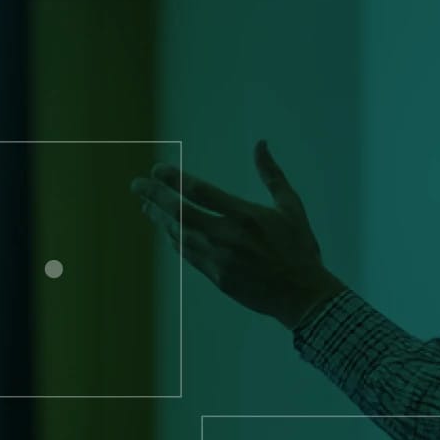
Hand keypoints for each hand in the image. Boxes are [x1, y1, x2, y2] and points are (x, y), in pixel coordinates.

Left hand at [131, 140, 345, 329]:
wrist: (303, 295)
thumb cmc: (300, 248)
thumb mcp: (291, 207)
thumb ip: (271, 175)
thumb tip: (260, 144)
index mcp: (246, 216)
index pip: (200, 191)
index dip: (174, 179)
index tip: (156, 169)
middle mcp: (227, 236)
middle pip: (179, 213)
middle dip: (154, 196)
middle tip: (136, 185)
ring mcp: (219, 259)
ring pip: (179, 235)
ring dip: (160, 219)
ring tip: (147, 206)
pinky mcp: (217, 278)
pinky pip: (188, 254)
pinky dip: (175, 240)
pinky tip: (168, 231)